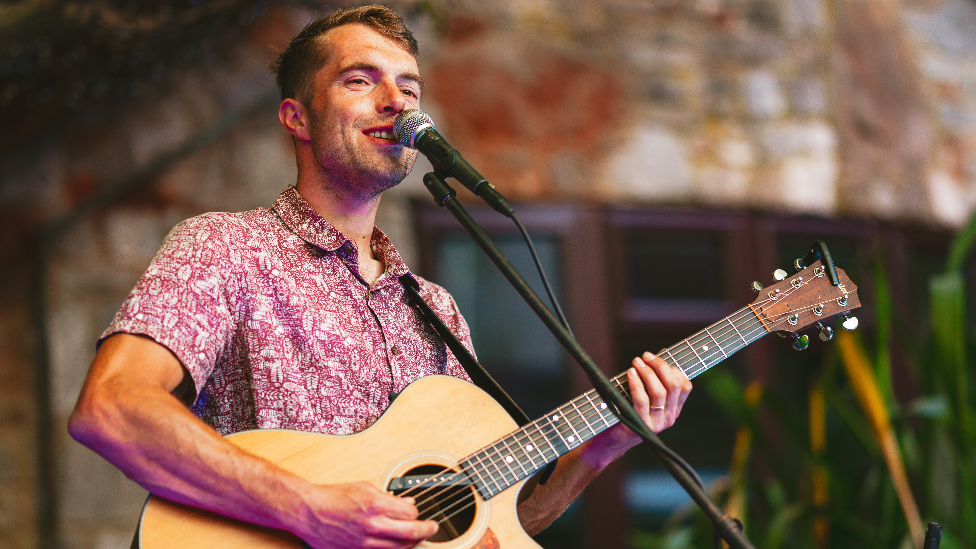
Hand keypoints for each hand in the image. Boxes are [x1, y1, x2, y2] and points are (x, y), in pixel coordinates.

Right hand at [296, 482, 437, 548]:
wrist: (309, 512)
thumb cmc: (333, 497)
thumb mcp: (365, 487)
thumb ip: (387, 497)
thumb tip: (405, 504)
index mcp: (376, 505)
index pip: (410, 513)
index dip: (416, 512)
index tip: (416, 511)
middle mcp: (373, 525)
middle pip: (411, 533)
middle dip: (426, 530)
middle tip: (432, 528)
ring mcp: (365, 542)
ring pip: (399, 548)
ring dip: (411, 543)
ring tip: (416, 538)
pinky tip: (396, 545)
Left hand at [581, 352, 692, 467]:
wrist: (612, 442)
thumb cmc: (627, 412)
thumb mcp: (645, 400)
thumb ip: (652, 383)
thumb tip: (653, 358)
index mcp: (674, 411)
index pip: (685, 386)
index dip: (673, 368)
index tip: (656, 358)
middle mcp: (669, 418)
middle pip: (673, 385)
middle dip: (660, 365)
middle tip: (645, 356)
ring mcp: (656, 423)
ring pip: (659, 391)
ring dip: (647, 372)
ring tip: (636, 362)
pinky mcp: (641, 424)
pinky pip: (642, 399)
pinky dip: (636, 383)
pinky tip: (630, 373)